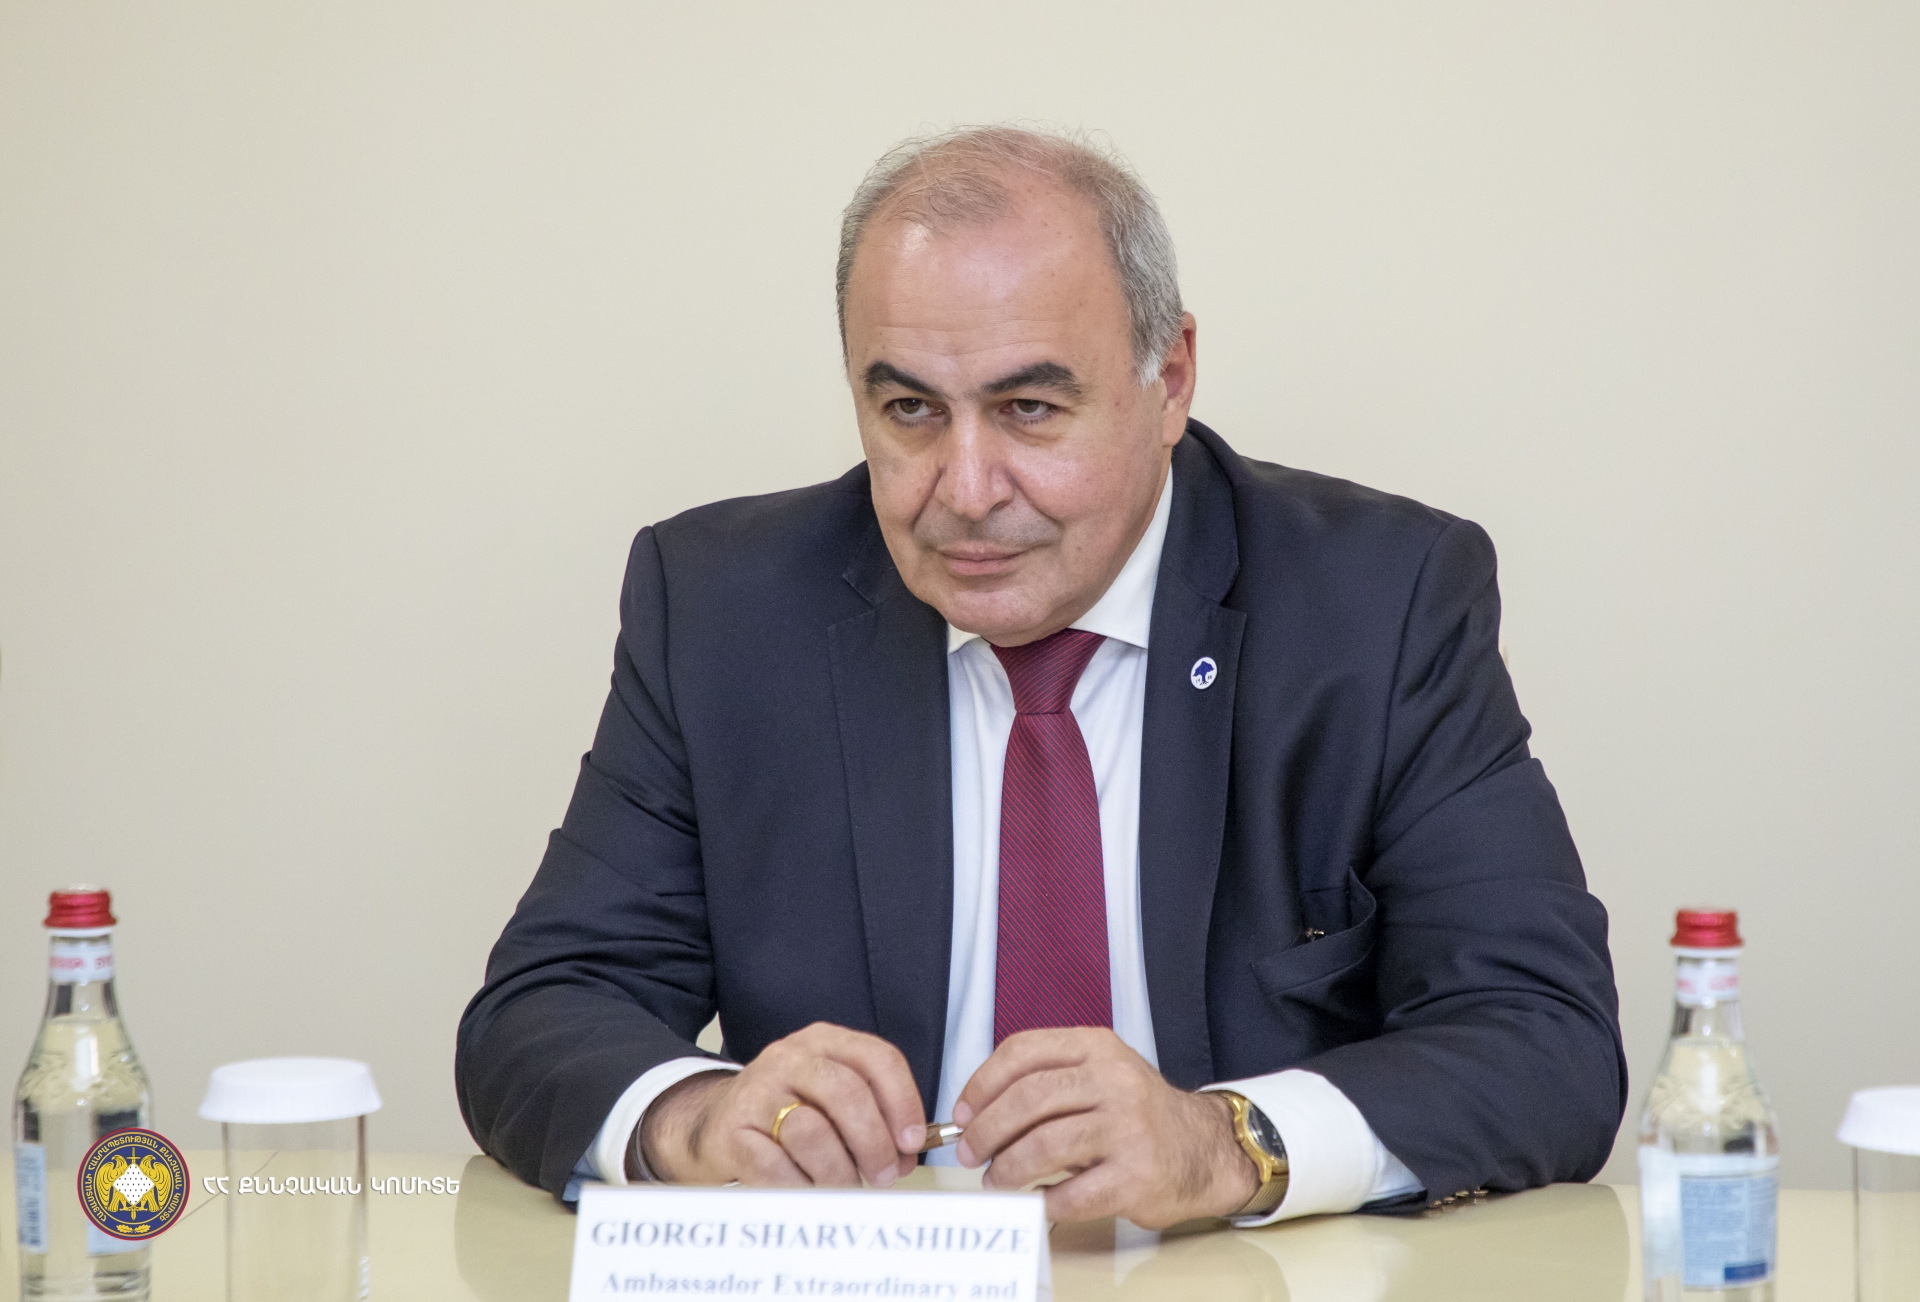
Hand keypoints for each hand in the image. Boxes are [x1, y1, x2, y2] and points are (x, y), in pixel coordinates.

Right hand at [637, 1022, 925, 1188]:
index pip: (878, 1058)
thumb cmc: (786, 1112)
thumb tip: (907, 1153)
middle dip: (874, 1142)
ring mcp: (757, 1091)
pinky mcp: (733, 1130)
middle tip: (885, 1174)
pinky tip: (807, 1189)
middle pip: (848, 1093)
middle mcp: (790, 1057)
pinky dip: (801, 1186)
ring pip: (813, 1132)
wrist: (716, 1123)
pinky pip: (777, 1167)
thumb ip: (874, 1117)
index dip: (903, 1101)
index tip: (913, 1141)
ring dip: (839, 1171)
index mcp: (824, 1042)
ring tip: (845, 1185)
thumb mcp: (832, 1098)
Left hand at [953, 1028, 1257, 1226]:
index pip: (1024, 1051)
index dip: (982, 1083)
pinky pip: (1072, 1193)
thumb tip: (977, 1113)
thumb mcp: (1099, 1073)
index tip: (963, 1111)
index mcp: (1097, 1047)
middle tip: (969, 1151)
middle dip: (986, 1129)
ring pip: (1044, 1145)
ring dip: (1007, 1168)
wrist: (1203, 1148)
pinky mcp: (1136, 1175)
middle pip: (1029, 1098)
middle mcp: (1115, 1080)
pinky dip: (1044, 1201)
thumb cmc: (1138, 1113)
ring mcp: (1128, 1128)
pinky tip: (1036, 1200)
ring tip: (996, 1179)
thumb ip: (1047, 1080)